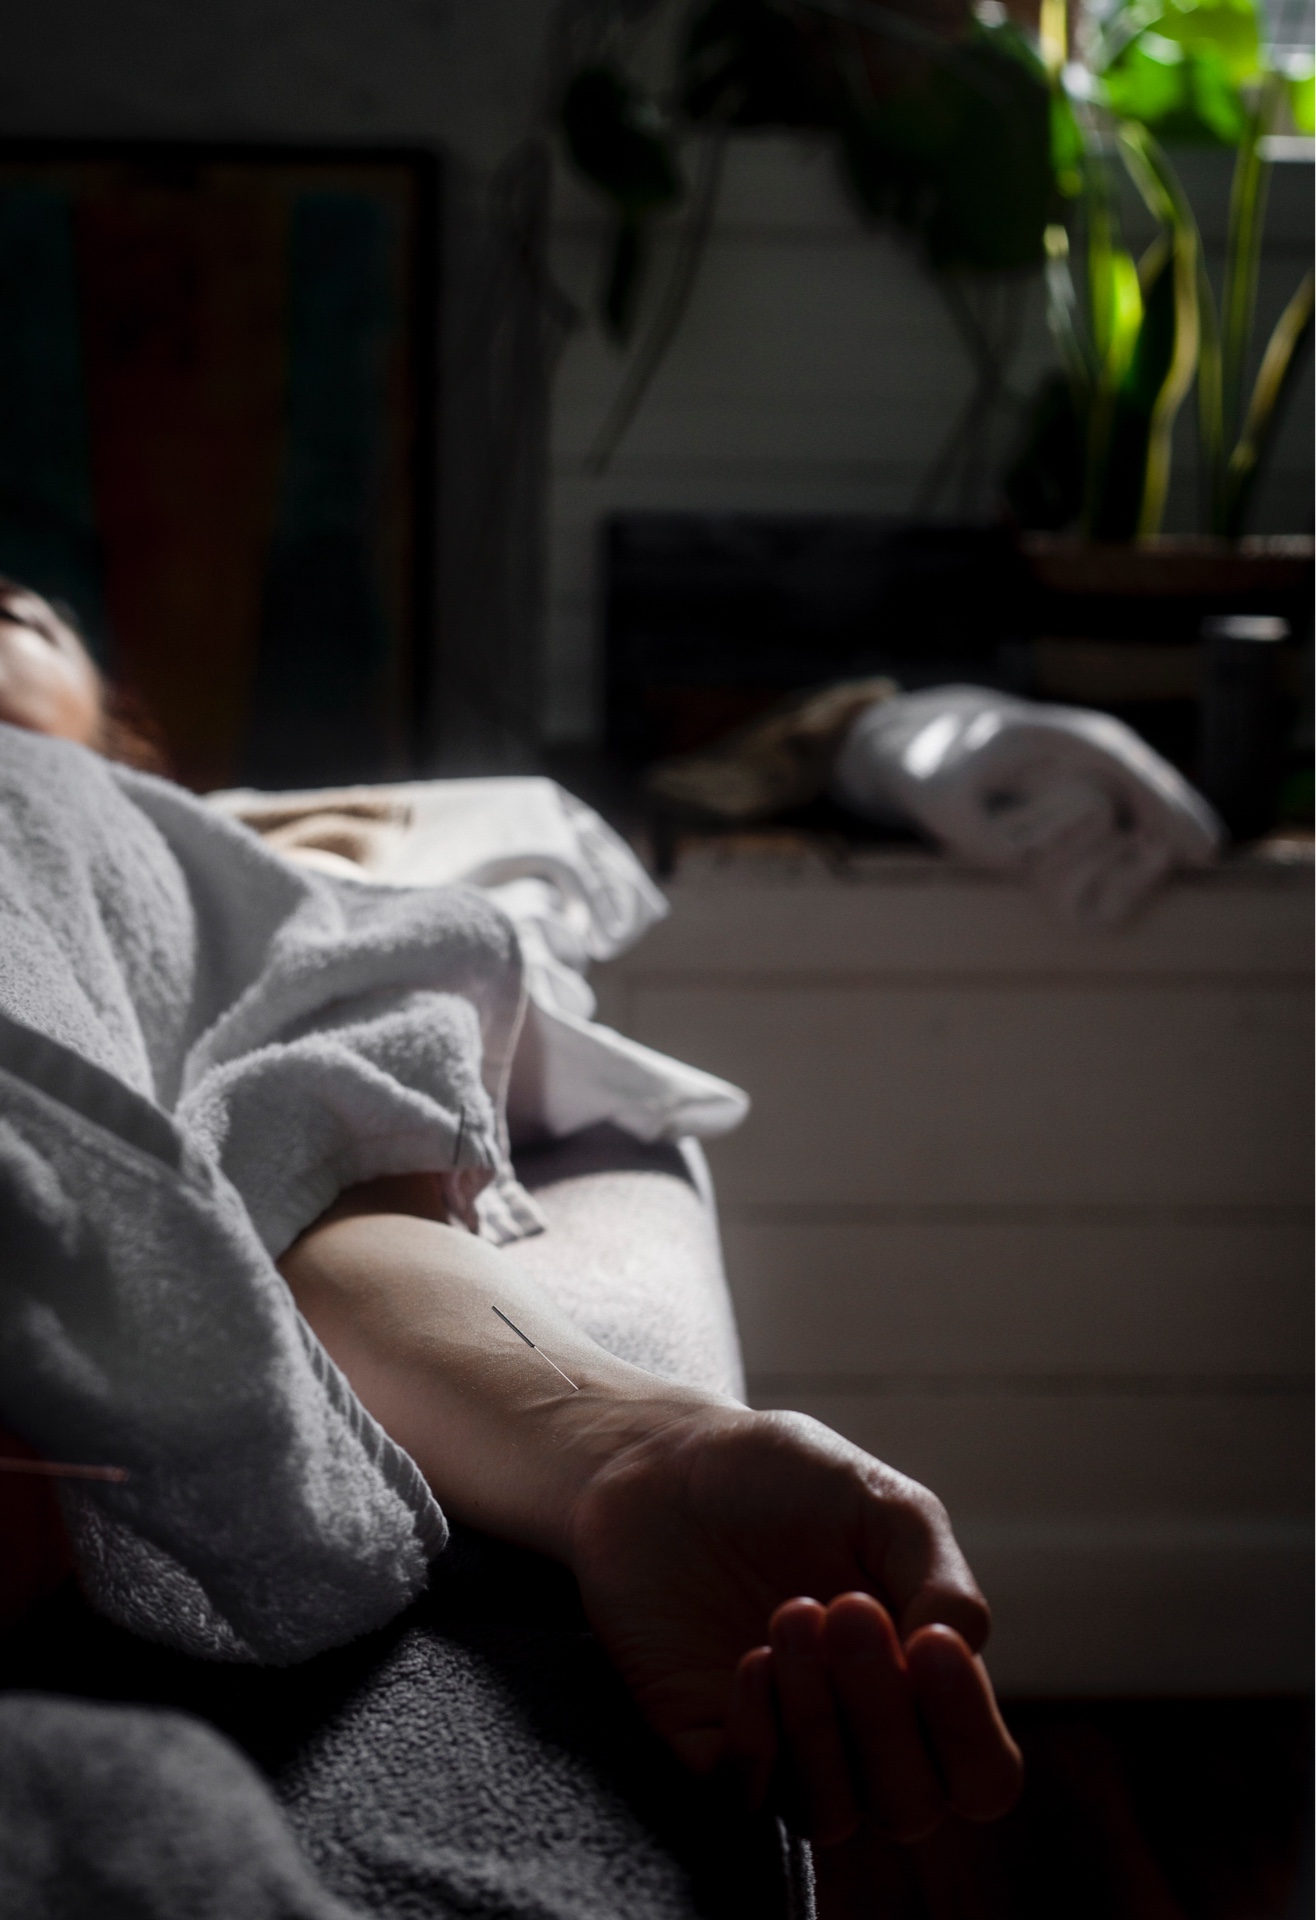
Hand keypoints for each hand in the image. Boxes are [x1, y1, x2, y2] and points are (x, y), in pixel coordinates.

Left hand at [566, 1404, 1021, 1844]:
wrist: (664, 1462)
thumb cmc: (784, 1479)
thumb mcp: (881, 1504)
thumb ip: (939, 1578)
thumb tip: (964, 1653)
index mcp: (918, 1682)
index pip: (980, 1773)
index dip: (967, 1730)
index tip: (932, 1644)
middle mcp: (858, 1733)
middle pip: (911, 1805)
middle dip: (884, 1713)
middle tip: (845, 1609)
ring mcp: (781, 1745)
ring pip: (832, 1812)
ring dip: (820, 1722)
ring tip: (791, 1614)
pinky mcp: (702, 1744)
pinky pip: (746, 1796)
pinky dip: (757, 1738)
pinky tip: (752, 1660)